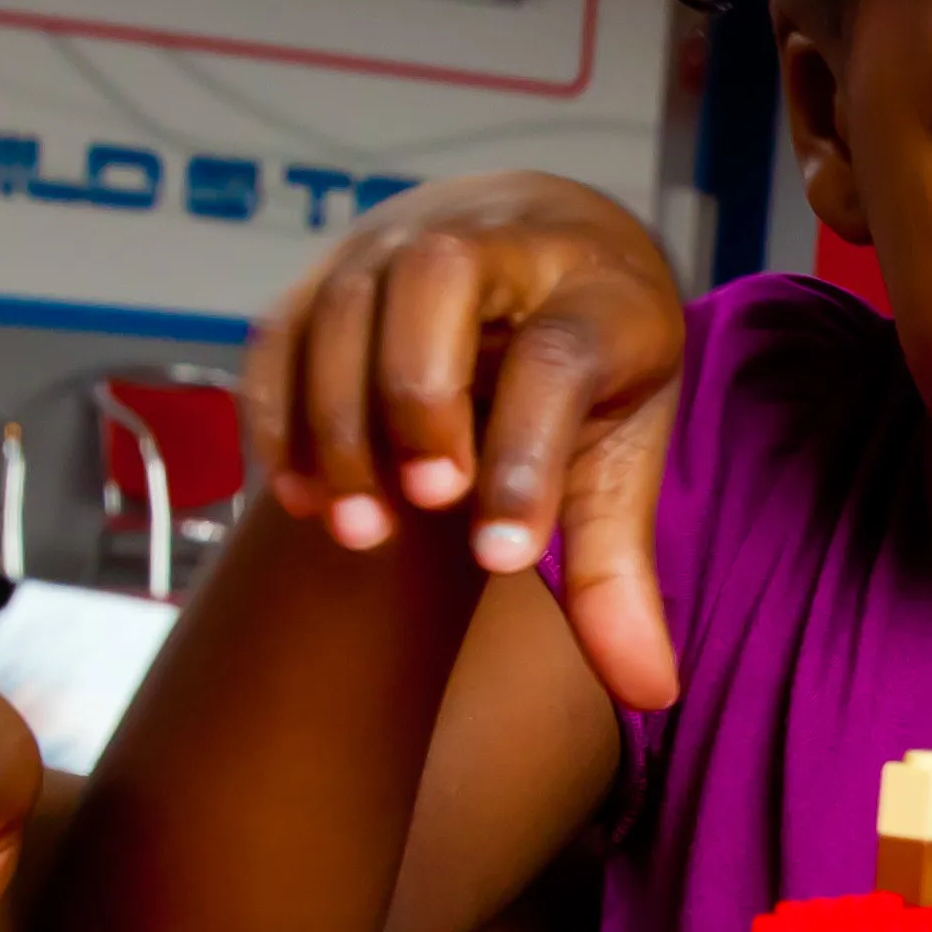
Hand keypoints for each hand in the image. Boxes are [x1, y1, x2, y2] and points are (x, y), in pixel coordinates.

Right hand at [250, 170, 685, 708]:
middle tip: (428, 506)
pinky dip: (279, 414)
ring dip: (339, 419)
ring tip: (358, 530)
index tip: (500, 558)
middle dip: (421, 397)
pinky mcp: (328, 269)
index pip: (560, 357)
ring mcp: (401, 242)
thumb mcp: (624, 450)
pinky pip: (282, 332)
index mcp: (596, 290)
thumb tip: (652, 691)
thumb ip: (619, 567)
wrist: (542, 248)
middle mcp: (497, 241)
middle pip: (441, 284)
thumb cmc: (592, 367)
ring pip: (350, 302)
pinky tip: (302, 498)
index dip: (528, 455)